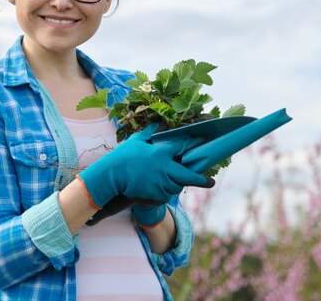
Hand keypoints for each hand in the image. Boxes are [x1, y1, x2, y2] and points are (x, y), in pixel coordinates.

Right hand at [77, 124, 213, 209]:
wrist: (111, 175)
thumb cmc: (122, 156)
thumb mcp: (136, 140)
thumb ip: (150, 132)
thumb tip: (160, 123)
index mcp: (161, 153)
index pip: (183, 148)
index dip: (195, 144)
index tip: (206, 143)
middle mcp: (164, 169)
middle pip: (188, 176)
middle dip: (201, 180)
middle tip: (209, 182)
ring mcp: (160, 183)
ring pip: (176, 187)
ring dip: (176, 185)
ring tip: (173, 182)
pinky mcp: (154, 195)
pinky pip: (165, 196)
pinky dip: (164, 194)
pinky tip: (159, 190)